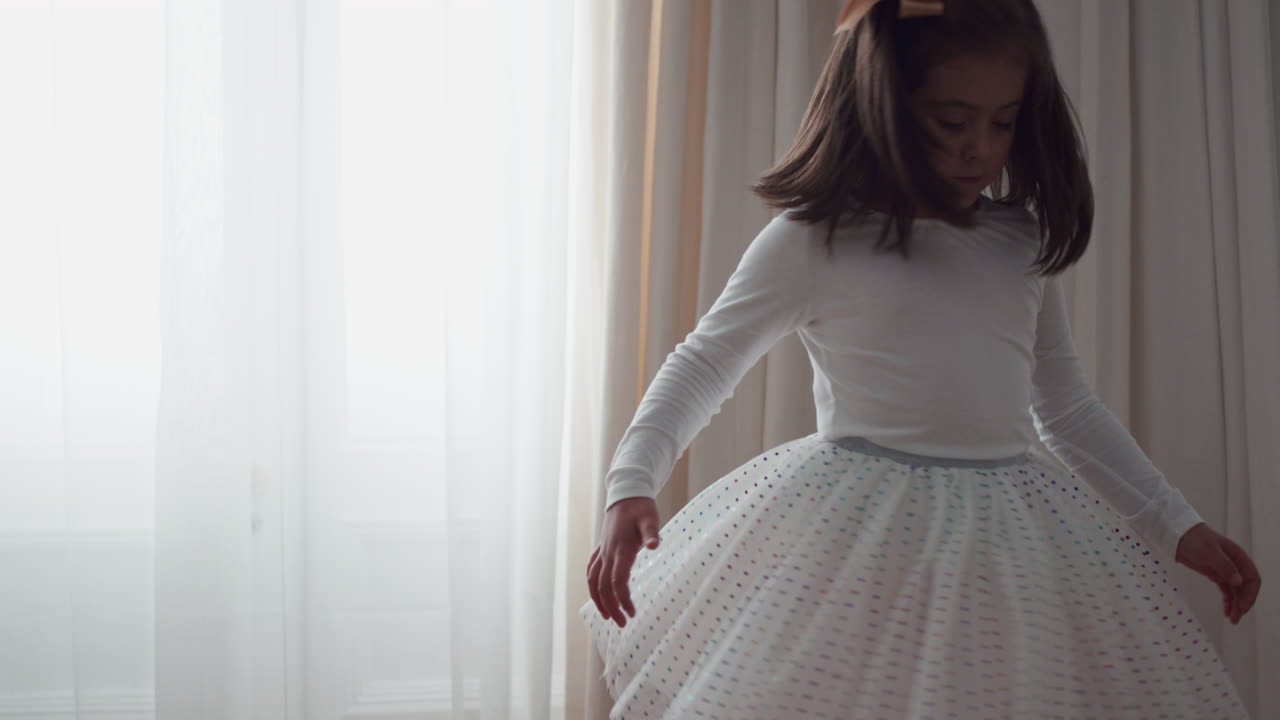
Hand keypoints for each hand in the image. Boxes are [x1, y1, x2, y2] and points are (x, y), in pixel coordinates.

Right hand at [587, 497, 661, 628]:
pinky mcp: (602, 548)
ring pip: (593, 580)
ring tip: (607, 616)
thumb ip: (651, 533)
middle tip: (623, 624)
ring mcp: (603, 551)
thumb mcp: (650, 518)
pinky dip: (592, 585)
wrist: (626, 494)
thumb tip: (655, 545)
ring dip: (598, 600)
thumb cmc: (641, 507)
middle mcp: (608, 552)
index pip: (617, 581)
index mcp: (621, 549)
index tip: (632, 613)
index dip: (622, 599)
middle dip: (611, 607)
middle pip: (604, 586)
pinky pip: (591, 570)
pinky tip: (597, 594)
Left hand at [1174, 522, 1260, 624]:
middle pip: (1246, 588)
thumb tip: (1239, 582)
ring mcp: (1226, 571)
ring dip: (1236, 605)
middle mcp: (1235, 565)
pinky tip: (1226, 612)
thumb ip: (1225, 566)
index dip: (1250, 594)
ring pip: (1236, 591)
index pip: (1252, 578)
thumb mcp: (1209, 551)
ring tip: (1232, 620)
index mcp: (1239, 557)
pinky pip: (1226, 591)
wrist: (1178, 535)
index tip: (1242, 607)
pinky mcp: (1216, 575)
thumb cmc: (1194, 539)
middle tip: (1236, 617)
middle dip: (1243, 603)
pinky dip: (1228, 601)